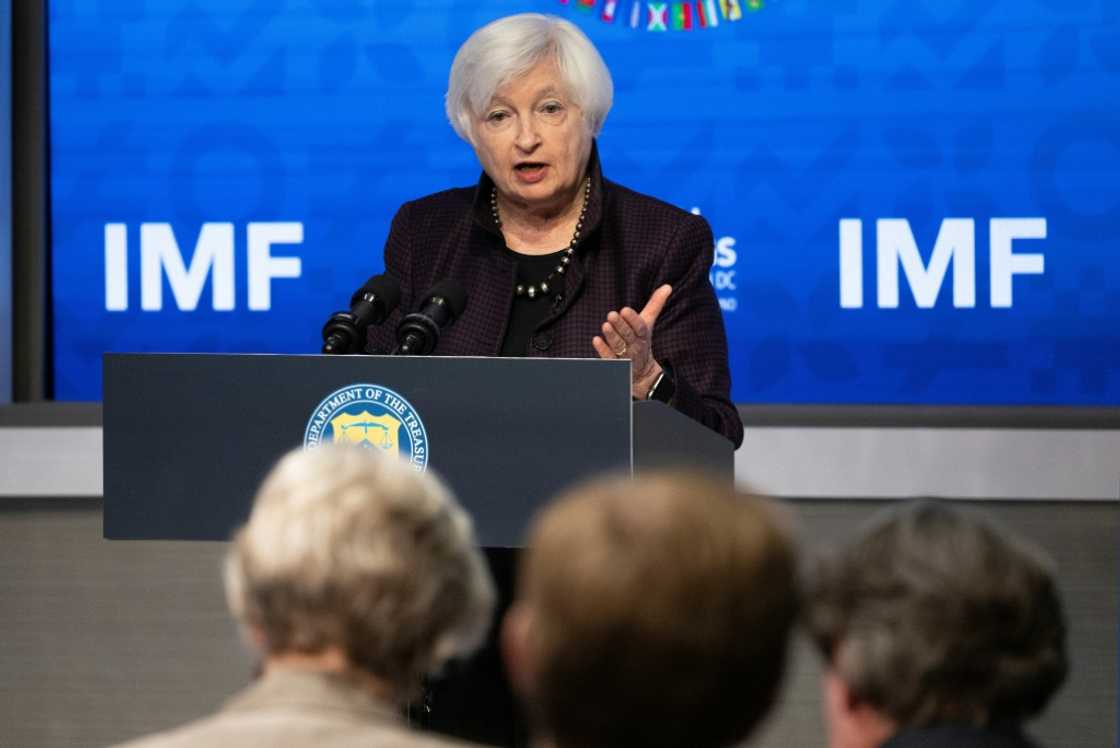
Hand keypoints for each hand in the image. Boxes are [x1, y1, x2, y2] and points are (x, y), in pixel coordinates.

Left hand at [592, 284, 671, 398]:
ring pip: (618, 347)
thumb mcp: (648, 323)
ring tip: (605, 325)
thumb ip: (655, 305)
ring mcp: (626, 356)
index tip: (625, 310)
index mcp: (643, 335)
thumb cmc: (641, 340)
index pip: (640, 327)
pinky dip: (603, 350)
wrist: (643, 372)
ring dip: (612, 336)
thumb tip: (667, 286)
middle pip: (628, 336)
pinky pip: (609, 358)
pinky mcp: (616, 365)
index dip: (633, 319)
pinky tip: (596, 340)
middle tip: (611, 315)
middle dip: (620, 326)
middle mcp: (635, 346)